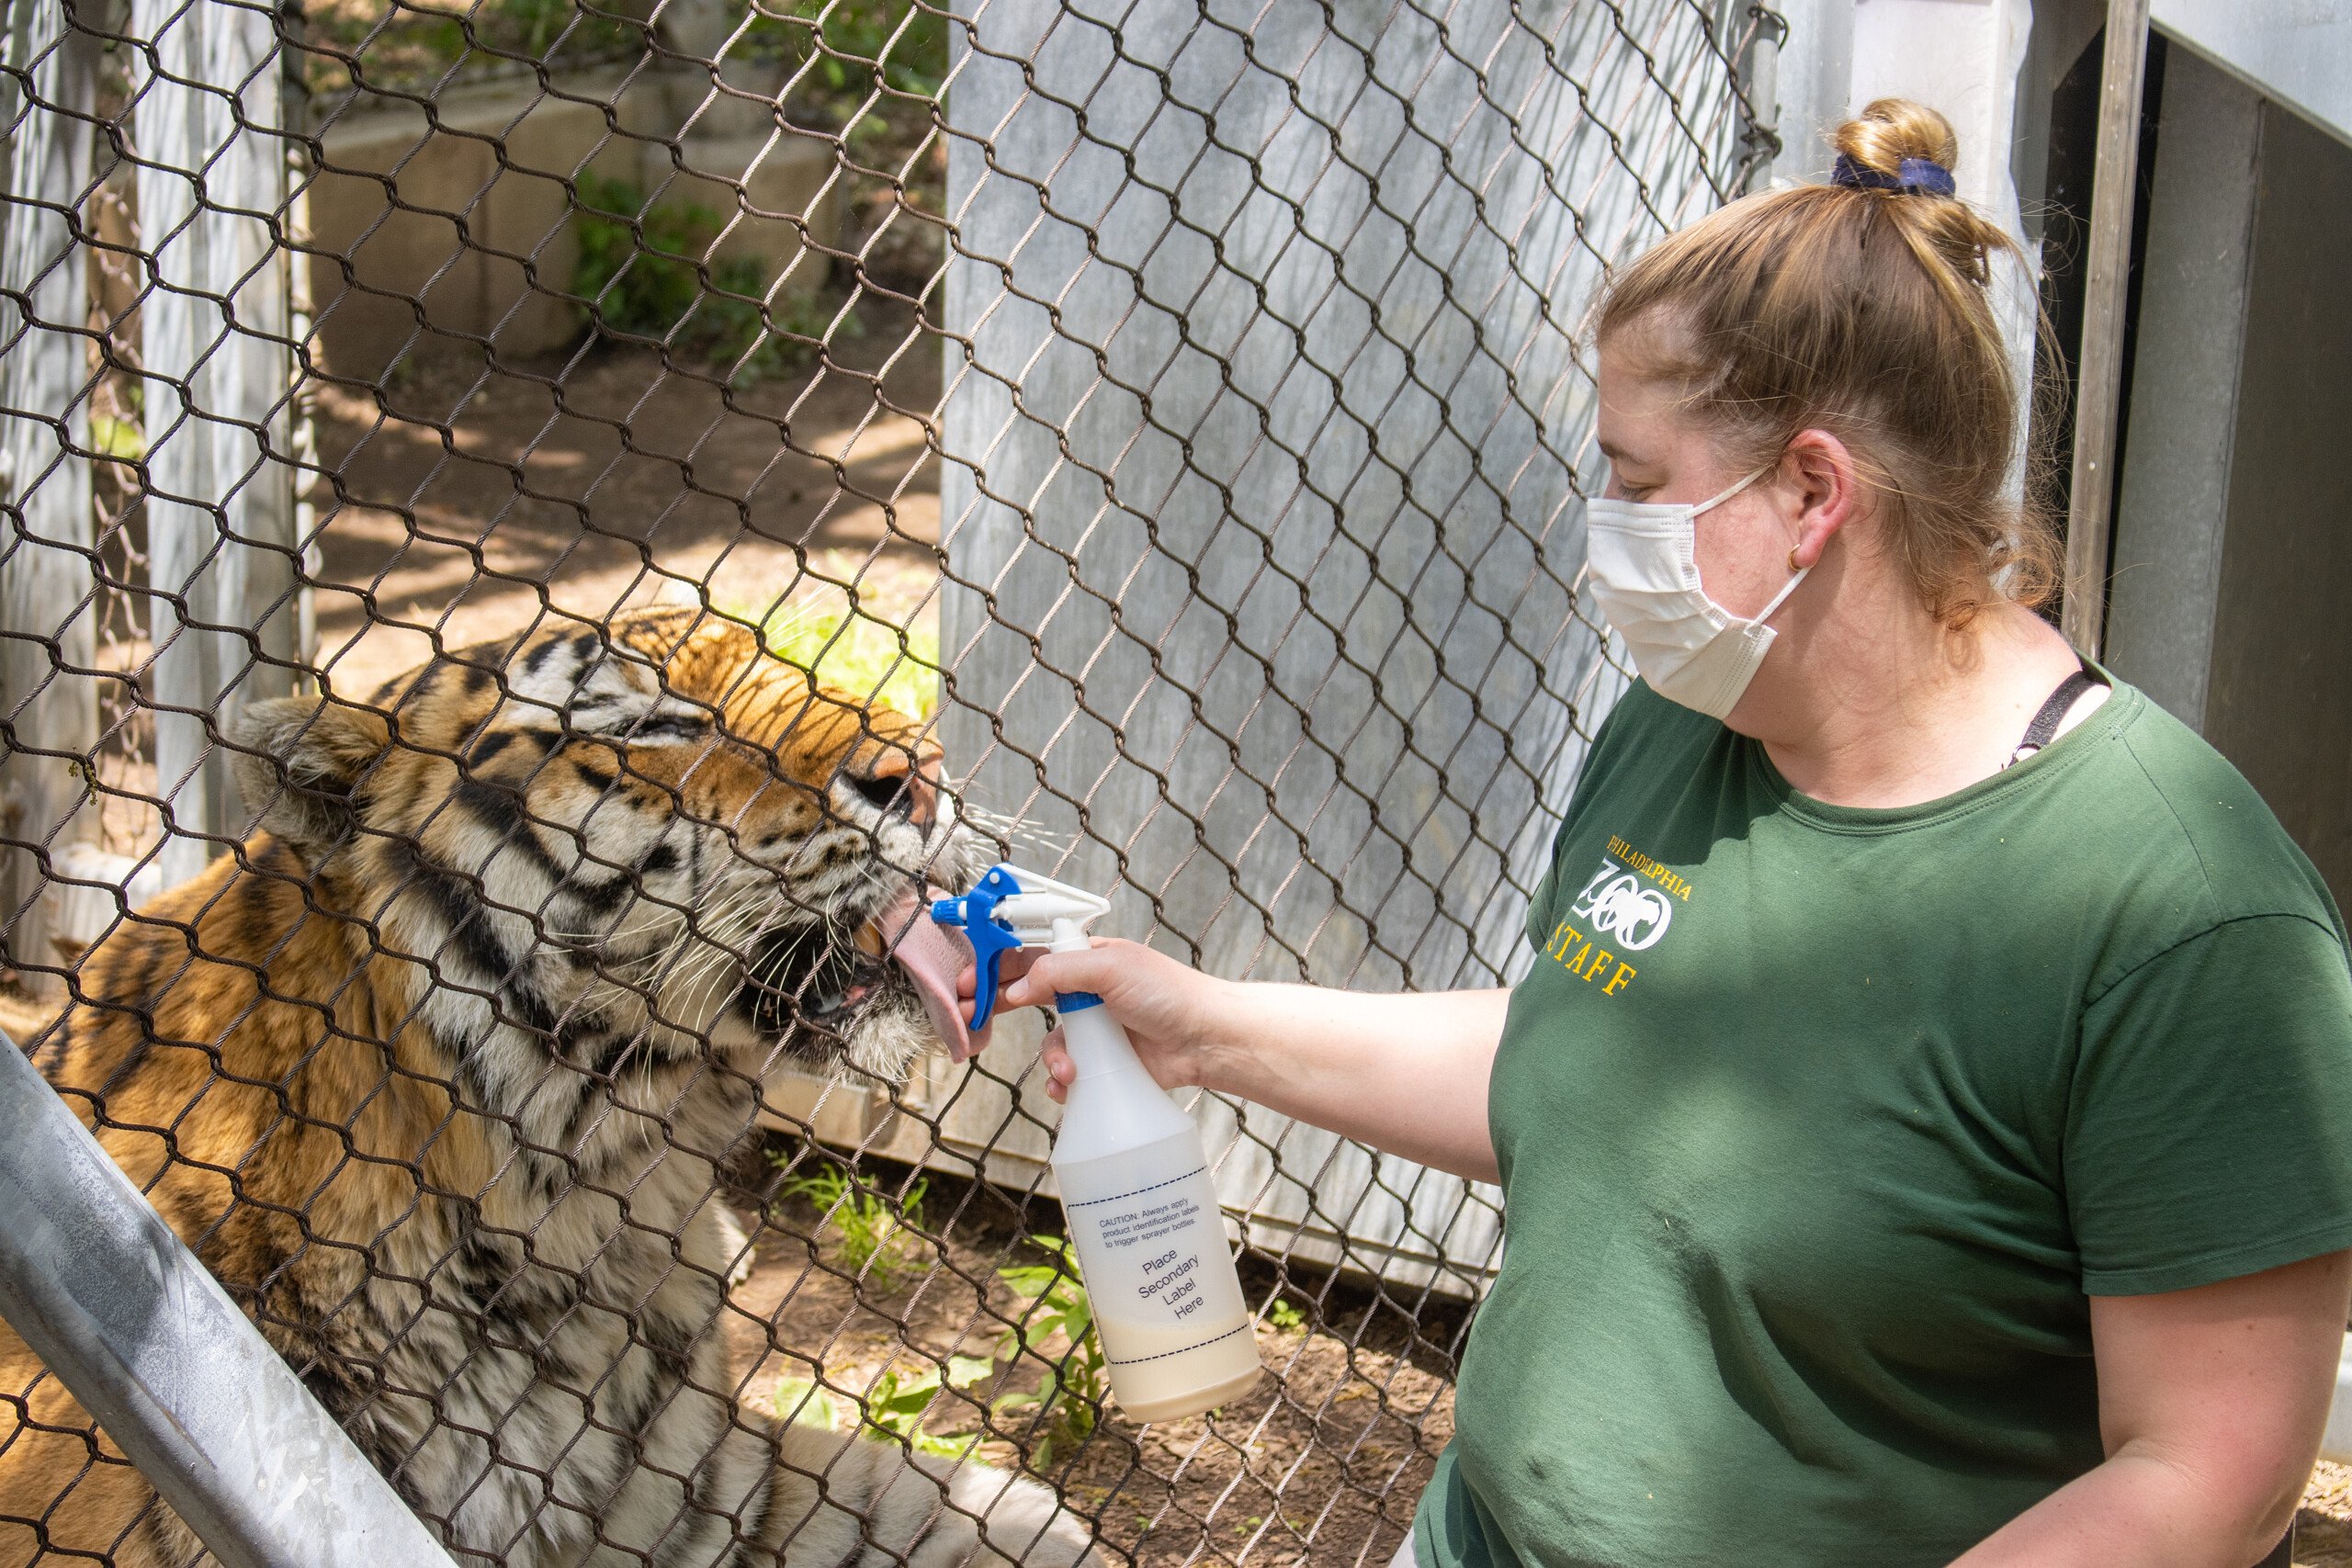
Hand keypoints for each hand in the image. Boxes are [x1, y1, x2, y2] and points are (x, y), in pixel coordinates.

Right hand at [959, 938, 1235, 1102]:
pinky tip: (1071, 1087)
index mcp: (1086, 959)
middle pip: (1028, 998)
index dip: (996, 967)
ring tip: (1070, 1072)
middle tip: (974, 1021)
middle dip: (999, 1010)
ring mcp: (1094, 1030)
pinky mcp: (1103, 1063)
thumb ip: (1059, 971)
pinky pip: (1067, 1073)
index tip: (969, 984)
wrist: (1205, 1040)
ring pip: (1049, 1044)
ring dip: (1052, 1059)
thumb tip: (1018, 986)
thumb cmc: (1167, 993)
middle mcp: (1086, 992)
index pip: (1031, 957)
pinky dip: (1063, 1083)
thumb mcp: (1109, 968)